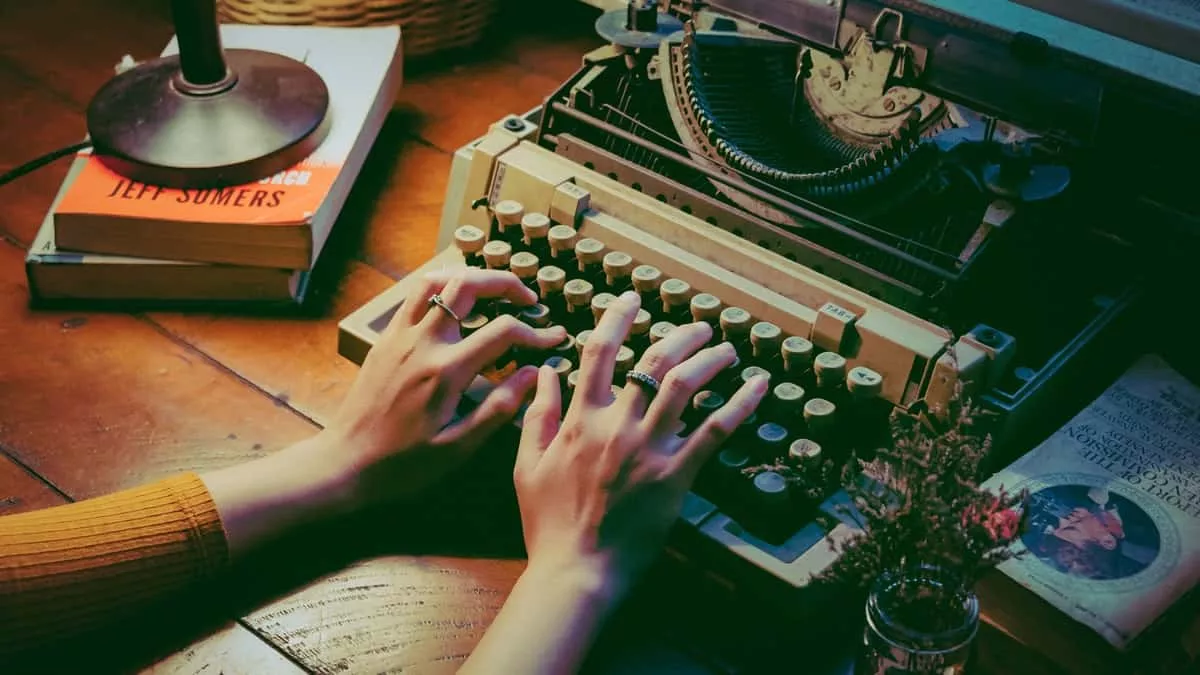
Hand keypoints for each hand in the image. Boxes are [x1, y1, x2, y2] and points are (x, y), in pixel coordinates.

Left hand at [323, 268, 566, 507]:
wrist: (345, 463)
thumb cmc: (403, 464)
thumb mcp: (458, 448)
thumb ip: (499, 408)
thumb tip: (532, 374)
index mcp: (446, 371)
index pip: (503, 332)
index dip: (536, 333)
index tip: (555, 339)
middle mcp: (422, 343)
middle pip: (468, 285)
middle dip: (505, 283)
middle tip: (528, 300)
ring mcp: (399, 336)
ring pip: (436, 280)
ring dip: (469, 277)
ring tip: (493, 291)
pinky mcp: (385, 339)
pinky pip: (414, 296)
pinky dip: (440, 288)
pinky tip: (455, 305)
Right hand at [513, 290, 768, 596]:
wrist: (575, 571)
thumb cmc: (548, 523)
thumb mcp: (527, 464)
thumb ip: (537, 414)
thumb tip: (545, 372)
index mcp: (580, 419)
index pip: (599, 352)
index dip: (617, 318)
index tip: (632, 299)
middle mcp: (616, 425)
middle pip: (652, 362)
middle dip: (679, 335)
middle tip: (699, 325)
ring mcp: (649, 449)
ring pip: (684, 386)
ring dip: (709, 359)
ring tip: (725, 347)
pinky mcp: (676, 476)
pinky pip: (713, 432)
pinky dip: (738, 405)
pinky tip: (756, 386)